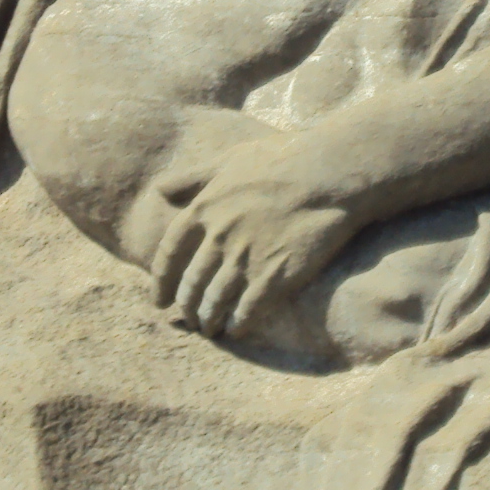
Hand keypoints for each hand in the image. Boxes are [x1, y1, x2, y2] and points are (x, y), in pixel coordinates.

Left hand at [148, 133, 365, 337]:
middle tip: (189, 319)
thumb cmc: (282, 159)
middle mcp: (218, 238)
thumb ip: (192, 176)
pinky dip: (238, 324)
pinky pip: (247, 311)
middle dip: (187, 307)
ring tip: (211, 329)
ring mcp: (246, 260)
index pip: (168, 256)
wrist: (330, 174)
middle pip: (191, 285)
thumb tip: (159, 189)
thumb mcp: (230, 158)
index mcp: (203, 210)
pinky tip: (237, 330)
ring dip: (209, 320)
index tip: (159, 300)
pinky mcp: (275, 277)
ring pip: (215, 302)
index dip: (161, 283)